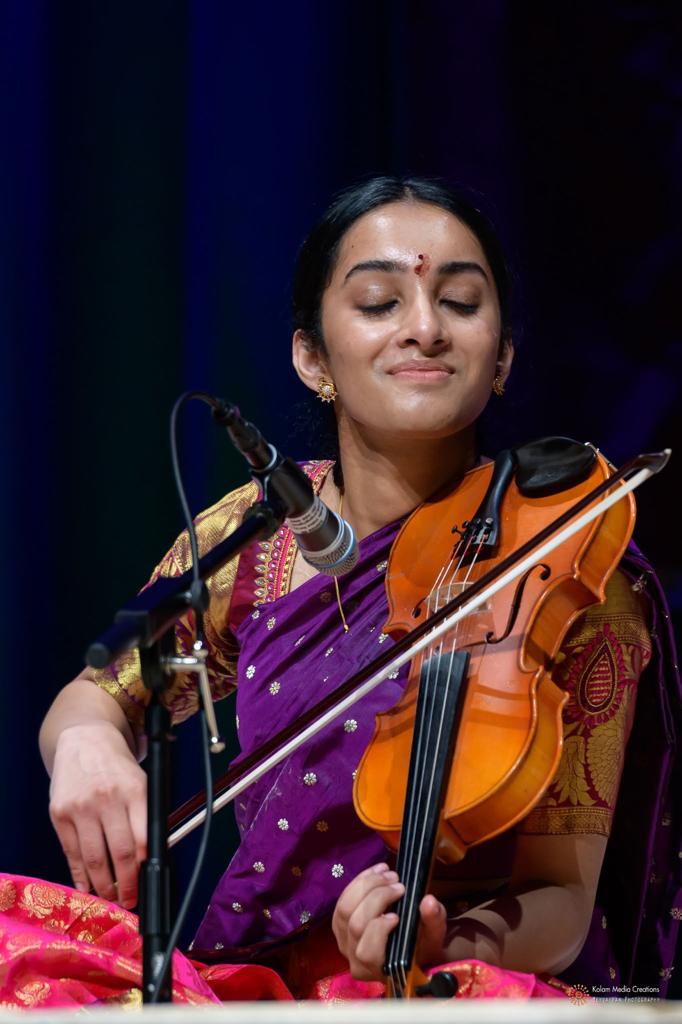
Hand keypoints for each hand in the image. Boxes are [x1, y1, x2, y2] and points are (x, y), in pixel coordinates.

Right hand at [48, 722, 146, 908]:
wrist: (85, 739)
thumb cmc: (117, 766)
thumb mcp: (141, 782)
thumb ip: (145, 815)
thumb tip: (151, 857)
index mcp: (133, 790)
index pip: (143, 838)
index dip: (144, 868)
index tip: (146, 884)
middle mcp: (107, 798)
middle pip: (120, 853)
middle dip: (126, 884)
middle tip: (129, 899)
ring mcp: (80, 807)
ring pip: (93, 858)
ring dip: (103, 885)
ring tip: (110, 896)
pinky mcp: (59, 813)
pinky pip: (71, 852)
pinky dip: (79, 875)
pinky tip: (86, 887)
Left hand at [332, 862, 447, 980]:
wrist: (411, 946)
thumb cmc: (423, 946)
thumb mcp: (434, 937)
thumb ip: (433, 921)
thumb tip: (429, 901)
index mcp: (378, 968)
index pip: (368, 952)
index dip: (378, 929)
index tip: (397, 914)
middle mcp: (355, 959)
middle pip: (355, 924)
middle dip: (376, 897)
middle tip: (398, 882)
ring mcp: (344, 941)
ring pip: (343, 909)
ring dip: (366, 885)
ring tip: (387, 872)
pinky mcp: (340, 924)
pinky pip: (342, 900)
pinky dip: (359, 882)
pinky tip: (377, 871)